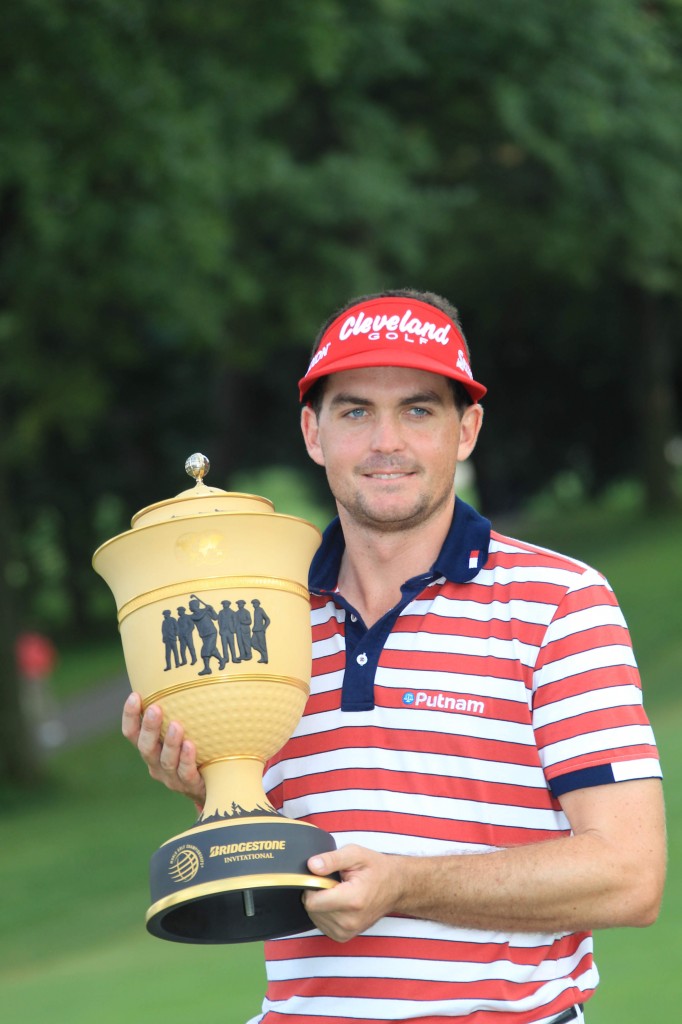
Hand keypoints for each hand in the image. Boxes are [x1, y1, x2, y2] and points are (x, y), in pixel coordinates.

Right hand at [121, 692, 205, 808]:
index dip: (130, 715)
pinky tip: (192, 746)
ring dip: (170, 742)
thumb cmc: (197, 750)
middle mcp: (155, 763)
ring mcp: (171, 777)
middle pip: (145, 746)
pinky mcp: (189, 786)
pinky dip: (187, 759)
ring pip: (165, 761)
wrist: (214, 786)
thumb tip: (184, 669)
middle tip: (156, 708)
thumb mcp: (185, 729)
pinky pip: (186, 773)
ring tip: (177, 725)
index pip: (131, 732)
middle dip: (149, 727)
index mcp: (149, 747)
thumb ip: (180, 708)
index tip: (135, 695)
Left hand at [302, 844, 402, 942]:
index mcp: (352, 900)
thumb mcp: (356, 854)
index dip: (312, 886)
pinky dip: (325, 912)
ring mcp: (347, 932)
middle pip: (312, 910)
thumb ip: (331, 859)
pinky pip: (321, 924)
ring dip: (321, 903)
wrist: (395, 887)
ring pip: (315, 917)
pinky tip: (338, 902)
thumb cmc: (376, 869)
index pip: (312, 902)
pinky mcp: (344, 937)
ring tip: (339, 891)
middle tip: (335, 882)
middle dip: (318, 893)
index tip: (323, 876)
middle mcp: (349, 921)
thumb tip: (311, 866)